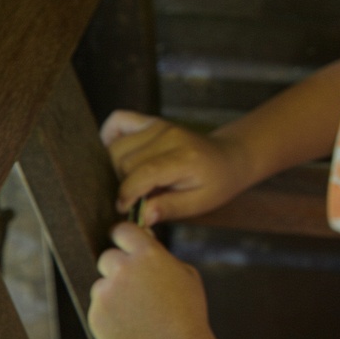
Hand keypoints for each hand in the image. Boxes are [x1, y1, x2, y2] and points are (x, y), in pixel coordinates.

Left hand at [88, 223, 238, 338]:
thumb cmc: (187, 311)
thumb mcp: (186, 274)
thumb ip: (163, 256)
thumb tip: (147, 243)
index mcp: (148, 254)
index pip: (123, 230)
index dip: (123, 235)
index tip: (122, 239)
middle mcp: (123, 269)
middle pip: (107, 257)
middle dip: (118, 267)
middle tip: (134, 283)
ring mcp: (107, 293)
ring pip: (102, 284)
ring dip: (114, 292)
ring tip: (138, 310)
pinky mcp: (96, 315)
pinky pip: (99, 308)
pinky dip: (110, 313)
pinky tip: (130, 323)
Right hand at [102, 110, 251, 224]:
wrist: (229, 158)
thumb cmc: (215, 184)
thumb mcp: (199, 204)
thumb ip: (169, 208)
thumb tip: (141, 217)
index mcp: (184, 158)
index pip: (143, 173)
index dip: (126, 194)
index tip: (124, 210)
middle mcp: (170, 136)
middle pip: (123, 160)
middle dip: (120, 184)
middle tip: (133, 199)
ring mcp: (159, 125)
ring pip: (116, 146)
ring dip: (114, 167)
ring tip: (131, 183)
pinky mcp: (151, 121)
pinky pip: (118, 120)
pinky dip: (110, 138)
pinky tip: (118, 158)